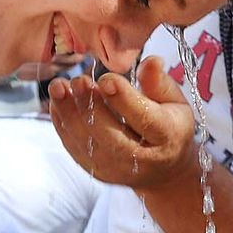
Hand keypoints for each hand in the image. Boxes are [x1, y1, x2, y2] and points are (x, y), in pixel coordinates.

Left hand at [47, 57, 195, 188]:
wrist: (164, 171)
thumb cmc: (169, 126)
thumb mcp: (175, 102)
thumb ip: (159, 82)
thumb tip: (150, 61)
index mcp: (166, 136)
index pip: (144, 118)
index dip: (123, 99)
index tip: (106, 78)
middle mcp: (142, 158)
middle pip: (111, 135)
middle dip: (91, 106)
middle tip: (79, 80)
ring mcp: (116, 169)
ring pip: (87, 142)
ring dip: (69, 113)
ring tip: (59, 87)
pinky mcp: (97, 171)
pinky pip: (74, 148)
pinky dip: (62, 124)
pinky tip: (58, 102)